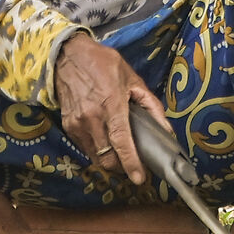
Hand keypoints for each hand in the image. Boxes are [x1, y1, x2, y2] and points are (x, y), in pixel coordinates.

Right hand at [55, 33, 166, 186]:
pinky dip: (97, 151)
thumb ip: (151, 105)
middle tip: (133, 165)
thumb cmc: (102, 63)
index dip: (131, 163)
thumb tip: (165, 129)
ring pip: (95, 157)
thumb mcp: (132, 79)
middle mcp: (92, 117)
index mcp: (111, 104)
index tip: (139, 178)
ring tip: (120, 154)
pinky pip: (85, 148)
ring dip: (109, 161)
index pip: (122, 141)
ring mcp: (77, 124)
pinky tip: (105, 141)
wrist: (68, 56)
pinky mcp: (68, 126)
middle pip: (107, 158)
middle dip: (122, 167)